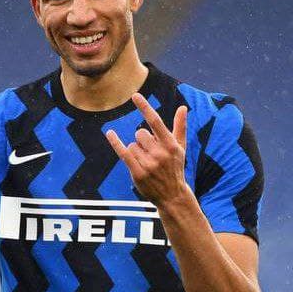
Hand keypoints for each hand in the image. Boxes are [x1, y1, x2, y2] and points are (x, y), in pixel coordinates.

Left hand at [105, 93, 190, 208]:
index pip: (155, 121)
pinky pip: (123, 153)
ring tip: (147, 163)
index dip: (144, 107)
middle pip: (139, 133)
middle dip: (142, 141)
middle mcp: (160, 153)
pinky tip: (110, 133)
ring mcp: (149, 164)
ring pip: (132, 145)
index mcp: (170, 144)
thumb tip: (182, 107)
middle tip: (151, 153)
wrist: (173, 196)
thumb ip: (180, 126)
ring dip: (136, 151)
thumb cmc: (176, 168)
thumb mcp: (180, 148)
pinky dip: (116, 142)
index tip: (135, 95)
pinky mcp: (138, 173)